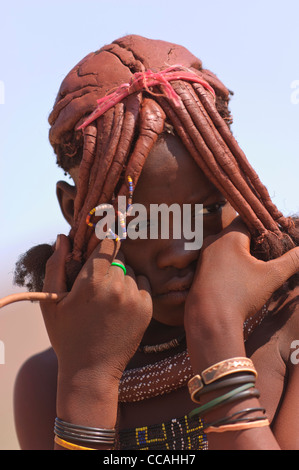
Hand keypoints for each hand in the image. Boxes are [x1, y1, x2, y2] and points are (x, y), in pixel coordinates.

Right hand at [40, 234, 152, 384]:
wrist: (91, 370)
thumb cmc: (66, 335)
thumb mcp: (51, 302)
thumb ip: (55, 265)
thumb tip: (64, 237)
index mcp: (92, 281)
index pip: (108, 242)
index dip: (103, 242)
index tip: (99, 247)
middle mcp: (118, 286)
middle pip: (119, 256)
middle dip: (108, 264)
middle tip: (97, 283)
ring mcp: (135, 297)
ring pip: (131, 270)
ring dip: (121, 277)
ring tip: (107, 300)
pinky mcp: (147, 308)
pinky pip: (142, 284)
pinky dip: (133, 289)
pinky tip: (120, 306)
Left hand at [185, 217, 298, 328]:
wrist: (210, 321)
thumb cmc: (240, 296)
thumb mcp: (271, 277)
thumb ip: (291, 260)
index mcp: (229, 236)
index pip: (250, 219)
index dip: (265, 226)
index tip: (277, 236)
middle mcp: (213, 242)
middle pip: (238, 233)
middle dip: (255, 241)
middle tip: (271, 252)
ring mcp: (204, 256)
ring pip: (228, 246)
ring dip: (243, 253)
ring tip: (258, 266)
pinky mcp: (200, 270)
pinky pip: (219, 259)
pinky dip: (231, 263)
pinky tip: (242, 277)